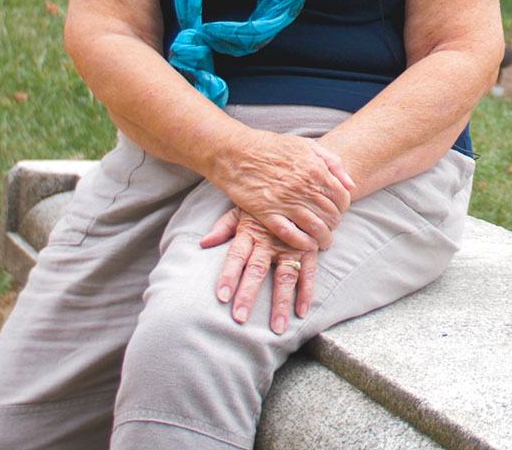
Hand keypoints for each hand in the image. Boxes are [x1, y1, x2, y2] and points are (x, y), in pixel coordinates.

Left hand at [201, 208, 317, 332]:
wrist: (302, 184)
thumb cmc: (266, 202)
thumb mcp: (243, 208)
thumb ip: (224, 227)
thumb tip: (202, 244)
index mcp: (251, 231)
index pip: (236, 256)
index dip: (229, 275)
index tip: (221, 296)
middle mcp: (270, 240)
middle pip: (257, 270)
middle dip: (248, 294)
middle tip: (240, 318)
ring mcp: (292, 244)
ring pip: (285, 275)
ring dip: (281, 302)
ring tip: (277, 327)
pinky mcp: (309, 247)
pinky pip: (309, 272)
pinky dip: (306, 291)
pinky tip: (302, 311)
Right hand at [213, 131, 355, 252]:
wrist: (236, 151)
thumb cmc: (272, 146)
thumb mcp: (306, 145)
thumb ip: (332, 162)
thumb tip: (351, 184)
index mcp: (315, 169)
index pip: (342, 197)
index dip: (343, 207)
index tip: (338, 211)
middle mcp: (304, 187)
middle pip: (331, 214)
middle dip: (335, 224)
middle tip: (331, 228)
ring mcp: (285, 201)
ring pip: (315, 227)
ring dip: (323, 238)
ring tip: (323, 242)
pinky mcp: (267, 213)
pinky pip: (291, 234)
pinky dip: (303, 243)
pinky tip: (308, 245)